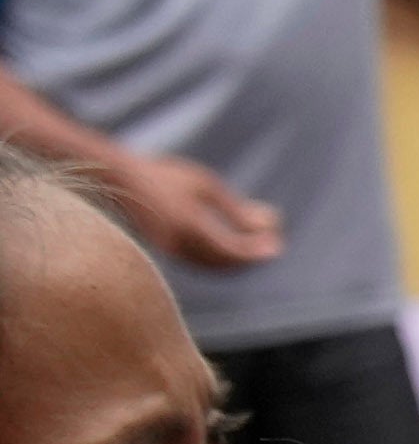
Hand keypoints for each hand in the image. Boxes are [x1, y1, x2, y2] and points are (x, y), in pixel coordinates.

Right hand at [93, 146, 279, 275]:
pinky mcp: (163, 251)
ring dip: (237, 259)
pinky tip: (230, 243)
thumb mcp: (204, 187)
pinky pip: (198, 262)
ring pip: (212, 266)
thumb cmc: (163, 177)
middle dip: (251, 256)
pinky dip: (219, 257)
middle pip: (225, 264)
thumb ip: (235, 209)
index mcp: (190, 226)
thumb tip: (270, 225)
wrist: (114, 179)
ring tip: (256, 241)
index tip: (278, 244)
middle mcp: (177, 245)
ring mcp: (167, 251)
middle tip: (273, 244)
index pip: (234, 252)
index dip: (258, 251)